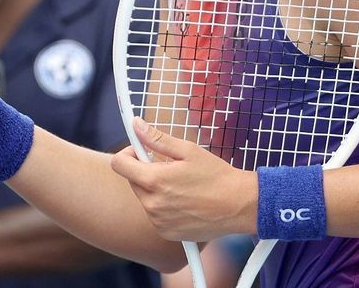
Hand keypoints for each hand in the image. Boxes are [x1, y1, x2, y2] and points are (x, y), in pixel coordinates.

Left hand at [110, 118, 255, 241]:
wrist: (239, 205)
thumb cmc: (216, 176)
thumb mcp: (187, 150)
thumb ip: (157, 139)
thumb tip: (136, 125)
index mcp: (154, 181)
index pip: (119, 164)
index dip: (128, 153)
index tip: (142, 152)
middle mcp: (152, 204)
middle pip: (132, 180)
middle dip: (145, 171)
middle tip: (170, 168)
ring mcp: (158, 221)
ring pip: (144, 198)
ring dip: (155, 190)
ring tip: (181, 187)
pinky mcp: (166, 233)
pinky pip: (155, 214)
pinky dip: (163, 206)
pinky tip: (184, 202)